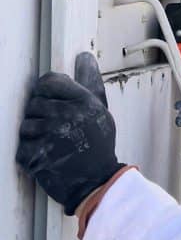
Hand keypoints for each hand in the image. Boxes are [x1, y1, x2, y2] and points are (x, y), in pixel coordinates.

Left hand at [16, 53, 123, 214]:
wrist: (97, 182)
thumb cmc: (99, 145)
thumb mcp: (100, 111)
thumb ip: (90, 83)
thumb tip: (84, 57)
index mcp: (83, 101)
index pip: (48, 81)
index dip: (46, 92)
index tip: (52, 103)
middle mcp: (66, 115)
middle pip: (34, 103)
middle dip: (40, 116)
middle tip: (55, 129)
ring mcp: (50, 136)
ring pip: (25, 125)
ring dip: (34, 135)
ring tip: (52, 144)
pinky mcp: (36, 156)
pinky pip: (21, 146)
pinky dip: (30, 154)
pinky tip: (47, 157)